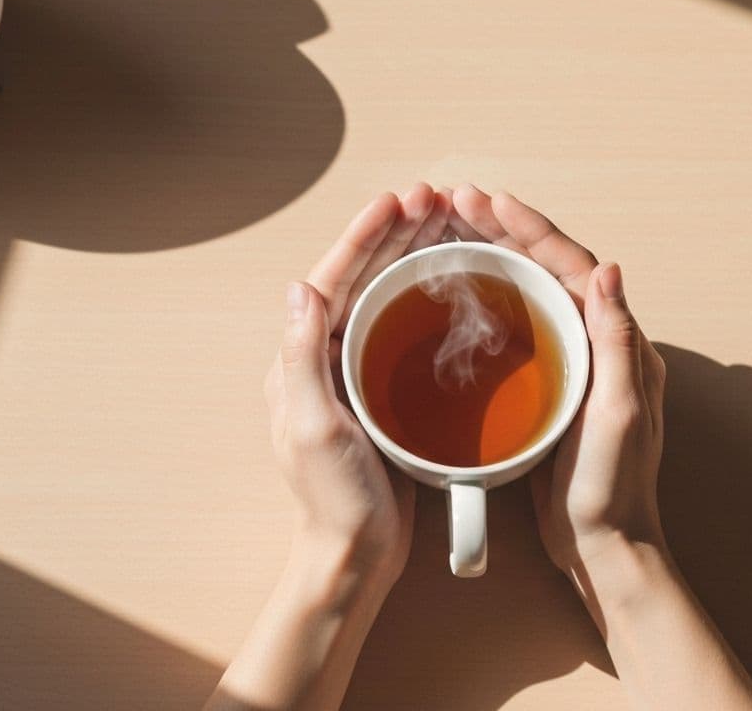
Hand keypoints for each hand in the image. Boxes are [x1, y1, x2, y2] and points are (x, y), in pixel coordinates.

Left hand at [264, 183, 449, 592]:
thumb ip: (303, 358)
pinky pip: (403, 328)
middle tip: (434, 197)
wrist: (357, 554)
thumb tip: (299, 287)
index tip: (397, 200)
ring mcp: (353, 374)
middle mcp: (323, 359)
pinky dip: (426, 298)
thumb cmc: (334, 498)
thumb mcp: (315, 426)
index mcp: (300, 361)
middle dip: (395, 234)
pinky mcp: (382, 392)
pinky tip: (452, 282)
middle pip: (361, 279)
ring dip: (412, 256)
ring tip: (445, 221)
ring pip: (384, 296)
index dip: (365, 237)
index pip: (332, 280)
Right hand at [444, 185, 665, 581]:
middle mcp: (602, 343)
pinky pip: (523, 323)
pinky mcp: (554, 385)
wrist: (603, 545)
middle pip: (551, 268)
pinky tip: (465, 293)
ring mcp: (577, 363)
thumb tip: (608, 270)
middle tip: (459, 202)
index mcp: (620, 343)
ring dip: (499, 254)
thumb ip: (617, 343)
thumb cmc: (610, 488)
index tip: (489, 202)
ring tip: (457, 229)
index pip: (574, 266)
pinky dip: (495, 297)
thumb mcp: (616, 414)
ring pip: (535, 290)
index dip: (531, 229)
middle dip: (507, 230)